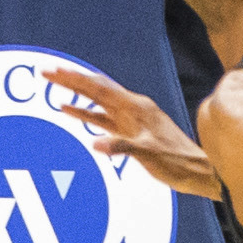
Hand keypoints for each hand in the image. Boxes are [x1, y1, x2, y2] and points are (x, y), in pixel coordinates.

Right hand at [45, 64, 217, 198]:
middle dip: (70, 79)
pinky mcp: (129, 131)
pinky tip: (68, 110)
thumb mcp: (149, 155)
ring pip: (97, 101)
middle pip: (95, 89)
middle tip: (45, 70)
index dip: (75, 79)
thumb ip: (122, 148)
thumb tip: (95, 144)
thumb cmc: (176, 162)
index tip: (54, 71)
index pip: (99, 89)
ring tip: (52, 83)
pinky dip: (84, 112)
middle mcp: (132, 107)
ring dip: (74, 93)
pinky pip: (101, 118)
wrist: (197, 171)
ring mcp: (130, 119)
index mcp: (136, 107)